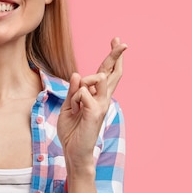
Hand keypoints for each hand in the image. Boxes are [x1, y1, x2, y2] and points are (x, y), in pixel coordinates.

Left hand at [58, 38, 126, 171]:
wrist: (74, 152)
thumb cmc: (72, 130)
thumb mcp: (69, 105)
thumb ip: (74, 90)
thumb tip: (78, 74)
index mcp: (97, 96)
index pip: (107, 72)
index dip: (113, 56)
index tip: (117, 40)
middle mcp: (103, 98)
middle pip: (112, 72)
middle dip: (116, 55)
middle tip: (122, 41)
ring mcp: (101, 105)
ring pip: (97, 78)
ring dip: (82, 85)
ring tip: (77, 103)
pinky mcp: (96, 111)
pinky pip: (82, 92)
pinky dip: (75, 99)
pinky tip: (76, 111)